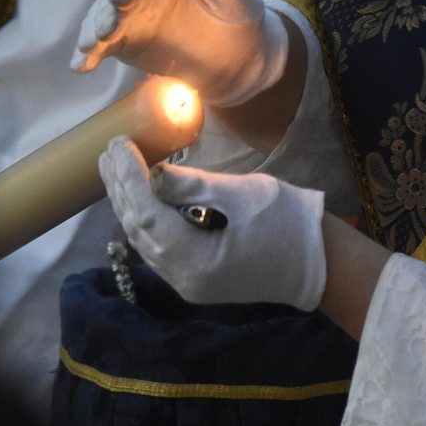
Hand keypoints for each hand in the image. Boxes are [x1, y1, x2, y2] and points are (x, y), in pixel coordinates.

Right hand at [71, 0, 288, 106]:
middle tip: (103, 30)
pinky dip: (90, 55)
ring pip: (105, 20)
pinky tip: (80, 65)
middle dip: (106, 11)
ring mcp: (132, 16)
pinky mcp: (127, 43)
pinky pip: (105, 46)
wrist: (242, 55)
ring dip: (93, 33)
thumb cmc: (238, 10)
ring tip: (89, 49)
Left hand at [99, 136, 325, 308]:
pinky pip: (155, 247)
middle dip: (120, 186)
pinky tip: (138, 196)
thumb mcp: (241, 194)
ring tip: (116, 167)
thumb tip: (152, 171)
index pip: (145, 213)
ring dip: (127, 202)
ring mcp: (185, 282)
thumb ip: (192, 185)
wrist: (317, 262)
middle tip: (109, 150)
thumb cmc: (286, 222)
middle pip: (136, 228)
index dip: (127, 177)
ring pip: (142, 239)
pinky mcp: (191, 278)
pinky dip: (143, 218)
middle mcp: (182, 277)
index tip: (118, 143)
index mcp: (194, 259)